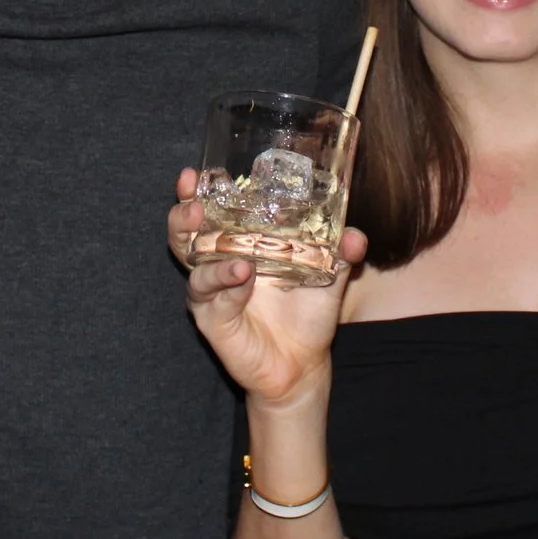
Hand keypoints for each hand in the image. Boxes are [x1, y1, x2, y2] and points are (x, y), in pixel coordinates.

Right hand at [172, 166, 364, 409]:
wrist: (303, 364)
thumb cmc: (308, 313)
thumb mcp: (329, 278)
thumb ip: (340, 255)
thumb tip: (354, 236)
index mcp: (240, 242)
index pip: (213, 210)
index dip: (198, 191)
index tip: (195, 174)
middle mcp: (219, 262)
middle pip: (185, 233)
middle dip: (183, 215)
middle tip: (193, 203)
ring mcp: (212, 291)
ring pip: (192, 264)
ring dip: (201, 248)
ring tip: (227, 246)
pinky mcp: (212, 320)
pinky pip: (213, 298)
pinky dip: (225, 284)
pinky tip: (242, 275)